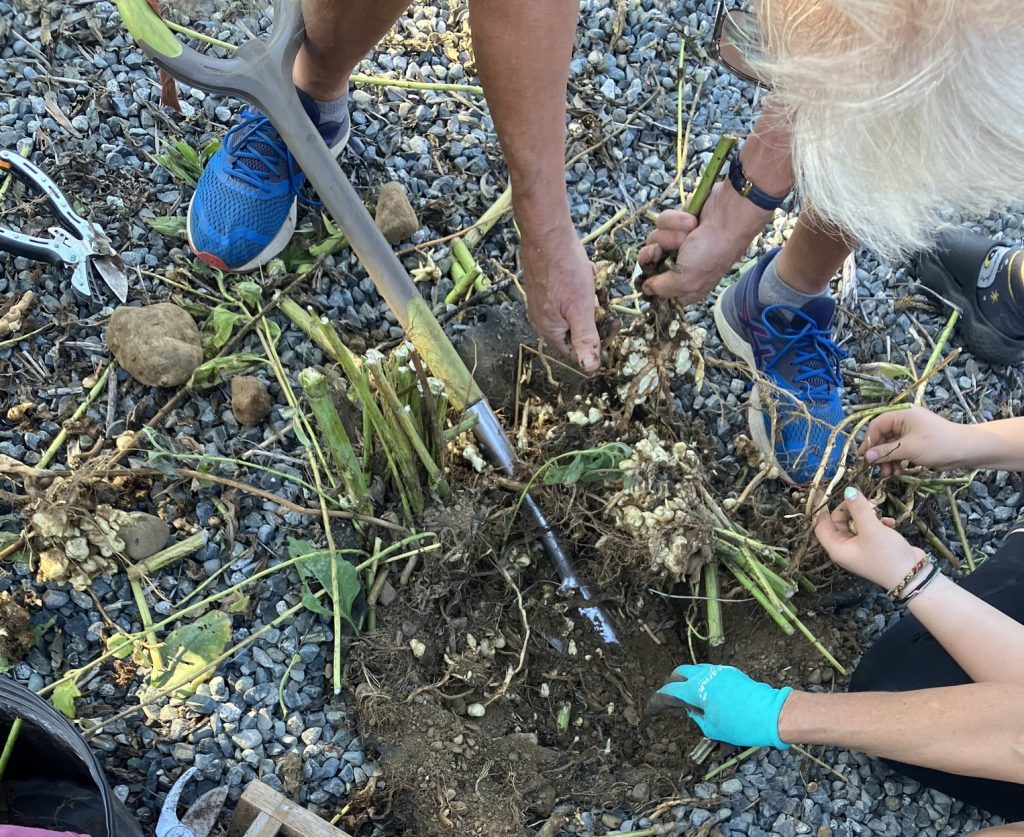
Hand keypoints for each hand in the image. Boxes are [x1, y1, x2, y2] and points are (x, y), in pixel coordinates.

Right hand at [519, 221, 600, 371]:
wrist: (547, 236)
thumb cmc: (565, 271)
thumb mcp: (581, 309)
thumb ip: (586, 339)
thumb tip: (590, 369)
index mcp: (549, 330)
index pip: (576, 351)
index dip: (598, 343)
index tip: (613, 325)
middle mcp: (542, 320)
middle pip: (576, 331)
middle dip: (594, 317)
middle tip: (604, 300)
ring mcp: (542, 303)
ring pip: (574, 313)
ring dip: (589, 302)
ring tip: (594, 284)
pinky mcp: (545, 288)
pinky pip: (568, 298)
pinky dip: (580, 290)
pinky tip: (585, 276)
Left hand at [637, 180, 771, 303]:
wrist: (729, 215)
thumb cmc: (711, 251)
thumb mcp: (687, 279)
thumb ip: (662, 288)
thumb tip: (645, 289)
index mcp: (685, 286)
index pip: (657, 289)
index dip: (651, 282)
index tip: (650, 277)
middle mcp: (680, 265)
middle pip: (648, 262)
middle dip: (653, 253)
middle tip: (661, 250)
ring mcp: (678, 243)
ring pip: (653, 239)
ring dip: (670, 235)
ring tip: (689, 233)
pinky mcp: (678, 223)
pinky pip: (662, 222)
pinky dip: (676, 220)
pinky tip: (692, 221)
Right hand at [656, 664, 791, 748]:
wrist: (771, 713)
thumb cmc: (740, 725)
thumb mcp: (712, 728)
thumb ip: (697, 716)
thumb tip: (692, 709)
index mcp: (695, 689)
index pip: (668, 691)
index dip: (657, 701)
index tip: (651, 709)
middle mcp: (704, 675)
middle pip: (679, 673)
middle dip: (671, 684)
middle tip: (670, 698)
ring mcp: (718, 671)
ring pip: (695, 670)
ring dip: (687, 680)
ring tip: (689, 694)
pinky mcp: (731, 672)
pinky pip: (709, 672)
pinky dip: (702, 679)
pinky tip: (707, 692)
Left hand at [814, 486, 924, 588]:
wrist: (914, 577)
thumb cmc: (887, 556)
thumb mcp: (872, 530)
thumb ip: (859, 509)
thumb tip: (848, 490)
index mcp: (837, 548)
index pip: (820, 525)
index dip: (820, 508)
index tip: (821, 491)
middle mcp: (845, 548)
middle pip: (839, 521)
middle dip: (850, 508)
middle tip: (863, 499)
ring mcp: (860, 547)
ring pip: (856, 523)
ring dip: (867, 514)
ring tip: (879, 509)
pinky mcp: (874, 546)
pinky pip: (869, 528)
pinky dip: (878, 522)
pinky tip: (890, 522)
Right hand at [858, 406, 968, 475]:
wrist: (968, 450)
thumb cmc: (938, 444)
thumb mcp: (909, 449)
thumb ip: (886, 452)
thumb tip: (865, 457)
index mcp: (901, 415)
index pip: (876, 425)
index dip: (869, 441)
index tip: (864, 458)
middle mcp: (904, 421)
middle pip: (882, 437)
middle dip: (880, 454)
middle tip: (880, 470)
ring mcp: (911, 432)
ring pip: (890, 446)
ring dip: (888, 460)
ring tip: (891, 474)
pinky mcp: (916, 443)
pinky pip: (900, 451)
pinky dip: (897, 461)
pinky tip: (899, 472)